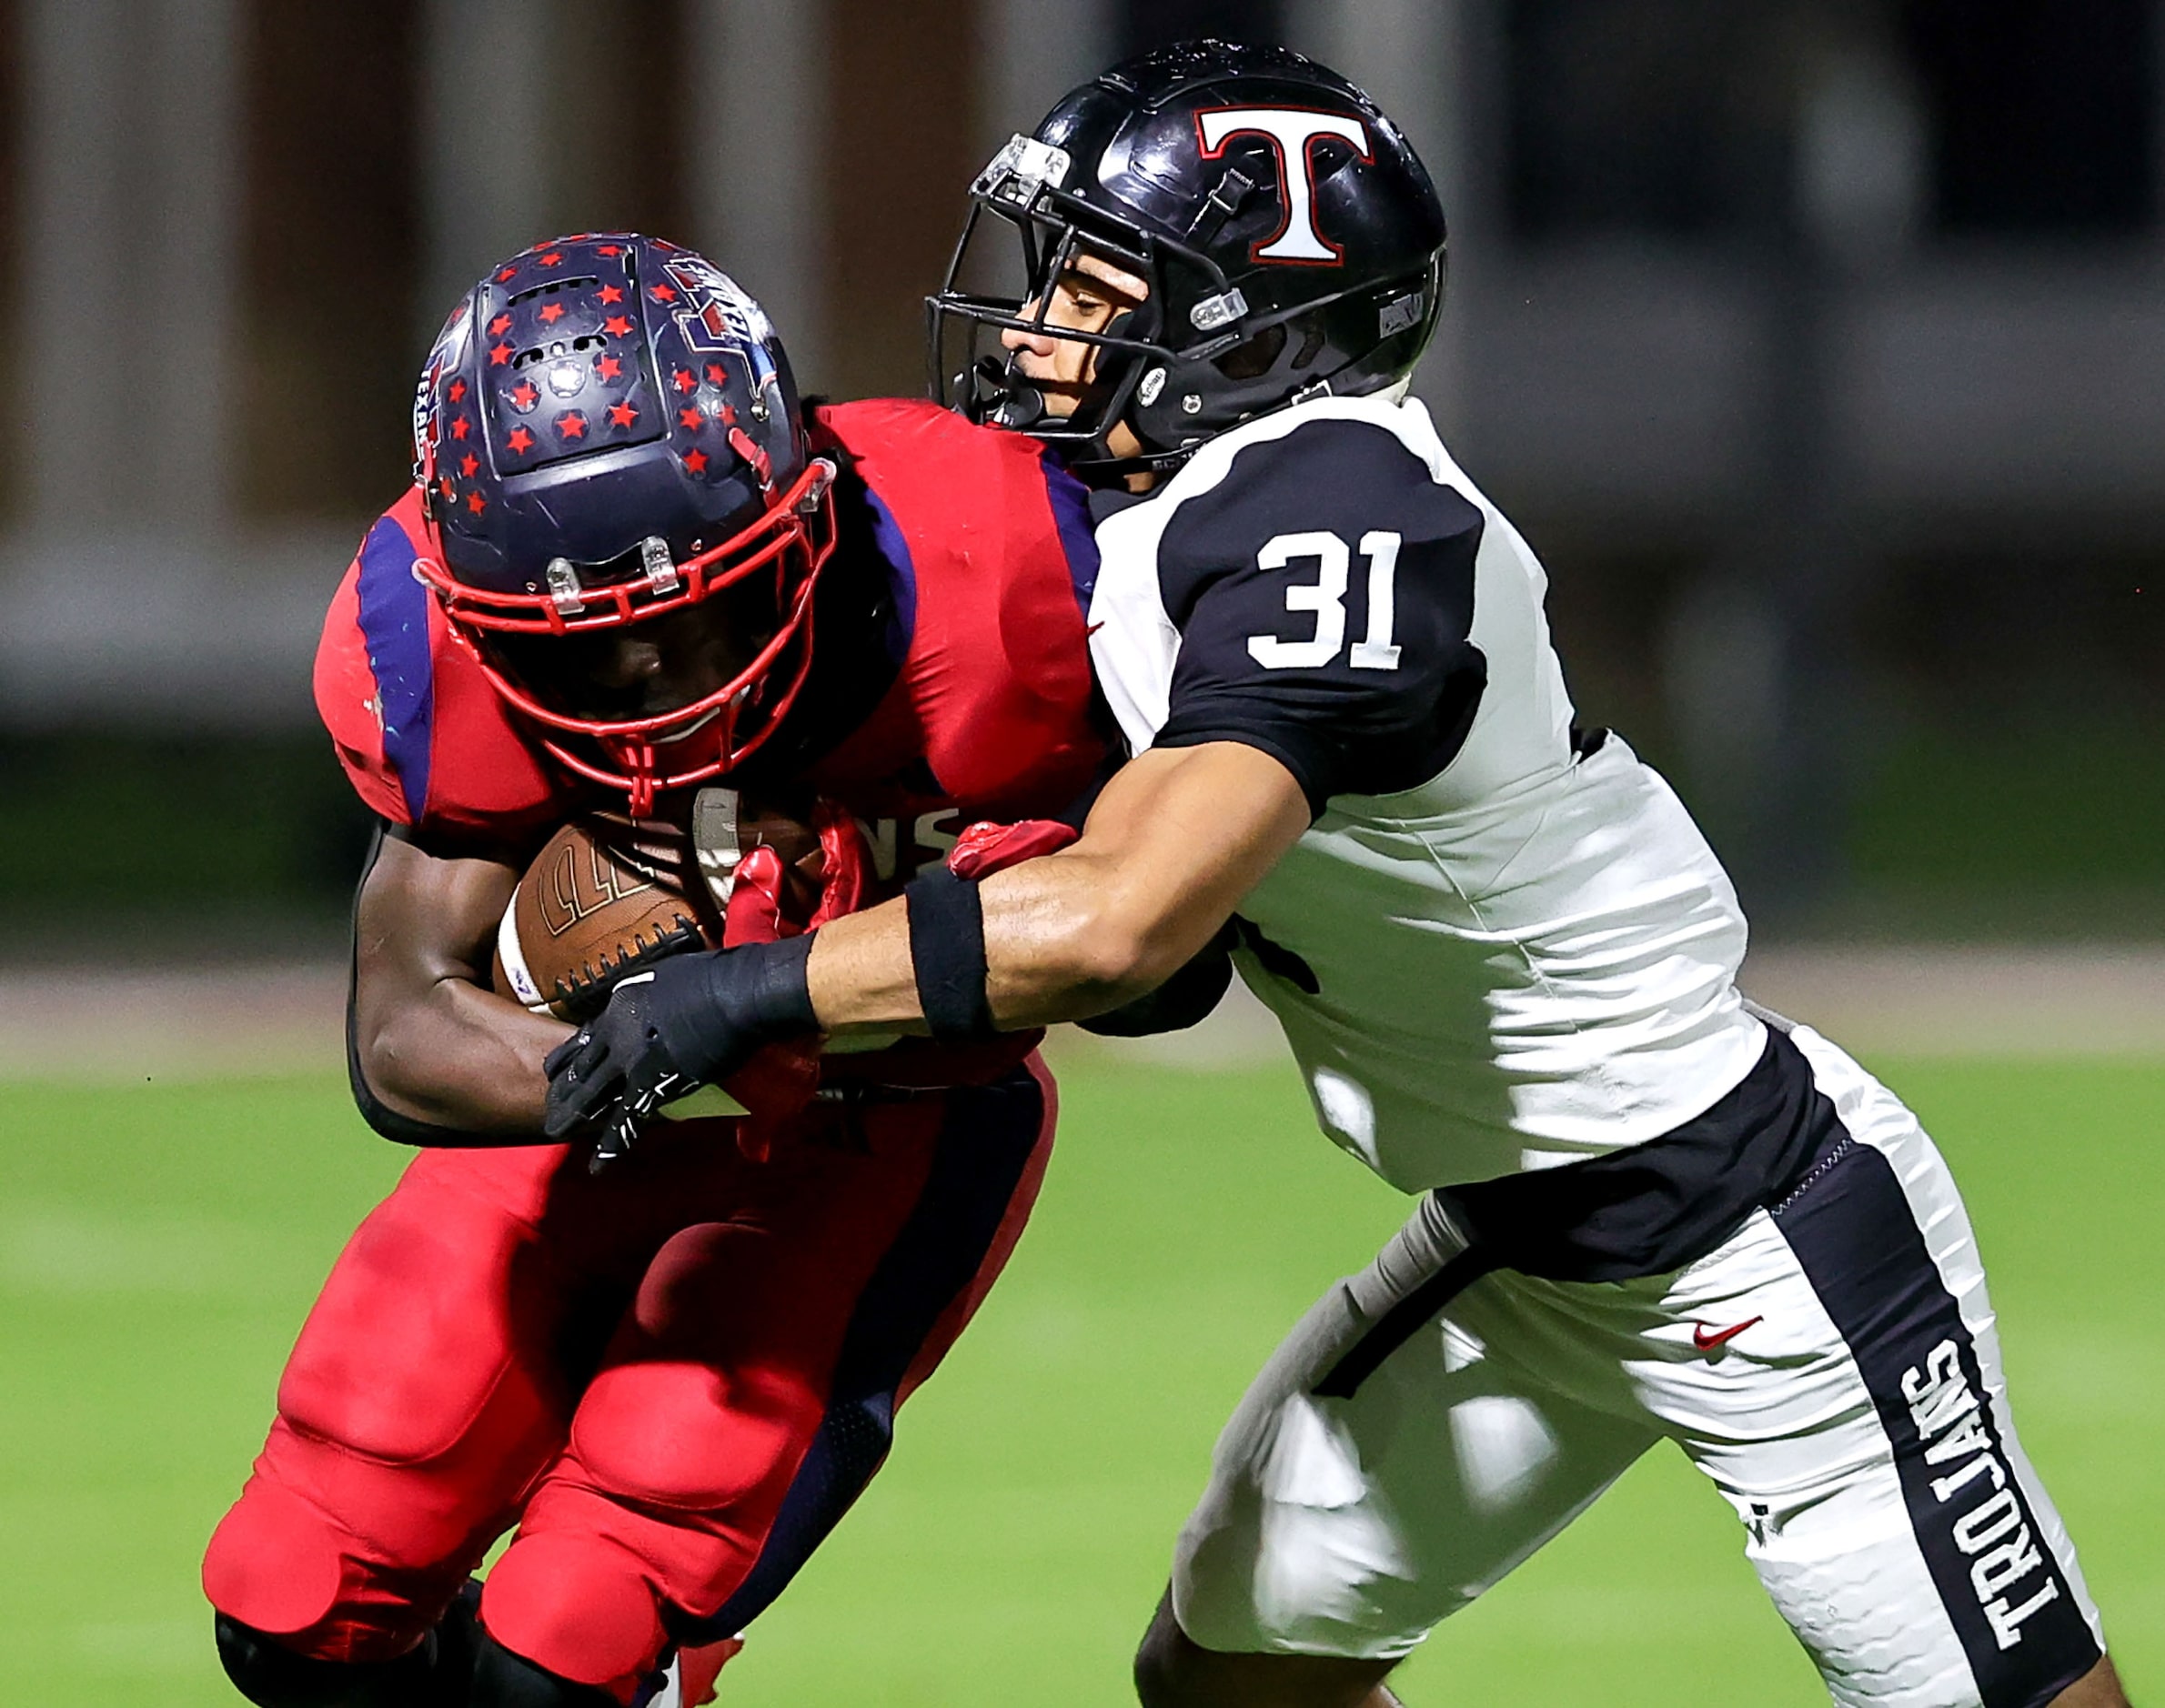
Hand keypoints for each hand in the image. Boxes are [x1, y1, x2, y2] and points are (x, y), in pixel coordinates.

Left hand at [542, 935, 816, 1162]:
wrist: (736, 992)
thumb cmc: (714, 977)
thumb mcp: (667, 975)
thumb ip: (654, 993)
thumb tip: (660, 997)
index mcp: (620, 1005)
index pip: (585, 1036)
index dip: (571, 1056)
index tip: (558, 1069)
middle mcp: (616, 1033)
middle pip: (581, 1067)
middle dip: (564, 1088)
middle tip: (549, 1105)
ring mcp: (630, 1061)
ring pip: (590, 1095)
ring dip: (573, 1115)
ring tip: (555, 1131)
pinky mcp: (651, 1085)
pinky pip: (625, 1120)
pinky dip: (611, 1146)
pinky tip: (598, 1165)